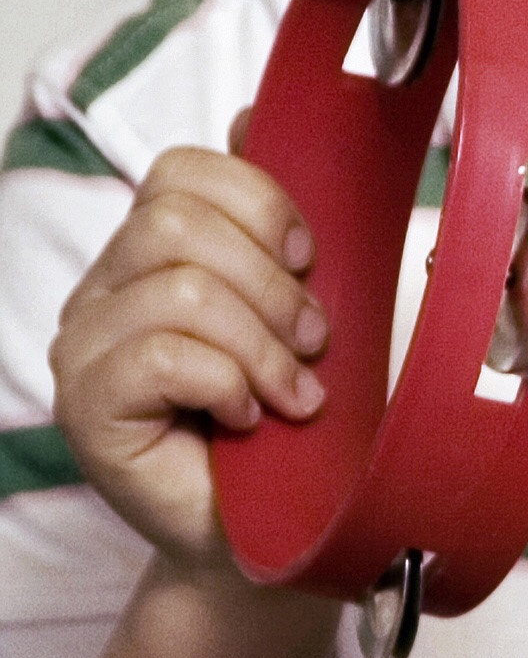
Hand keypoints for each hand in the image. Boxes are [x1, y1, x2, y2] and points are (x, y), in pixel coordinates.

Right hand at [49, 142, 327, 566]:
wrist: (273, 537)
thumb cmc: (290, 430)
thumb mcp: (299, 312)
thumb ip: (277, 227)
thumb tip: (257, 120)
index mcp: (150, 254)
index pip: (181, 173)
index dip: (261, 206)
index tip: (310, 265)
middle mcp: (105, 290)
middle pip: (176, 223)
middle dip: (269, 283)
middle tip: (308, 345)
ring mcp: (86, 346)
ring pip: (178, 287)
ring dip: (259, 343)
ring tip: (290, 393)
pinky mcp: (87, 405)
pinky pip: (161, 354)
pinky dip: (227, 382)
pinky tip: (246, 416)